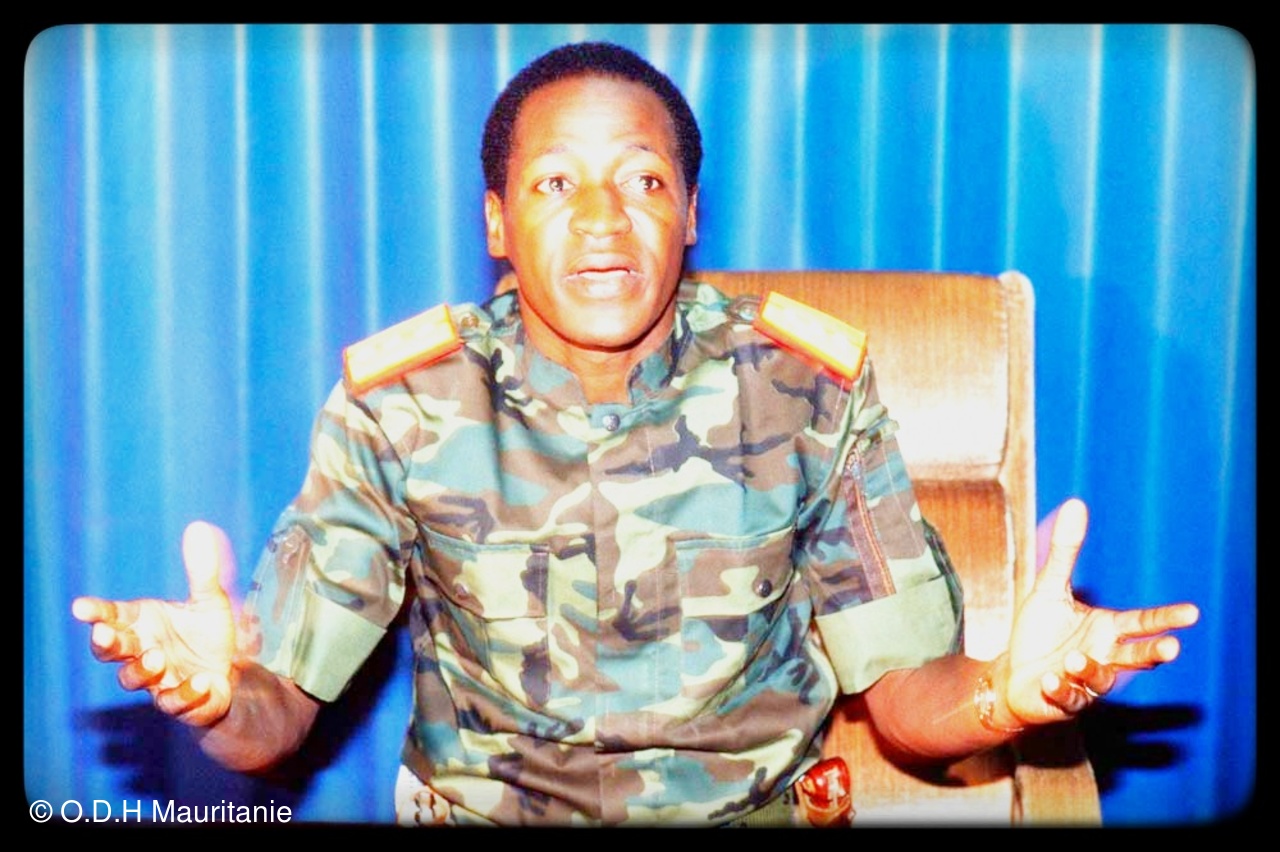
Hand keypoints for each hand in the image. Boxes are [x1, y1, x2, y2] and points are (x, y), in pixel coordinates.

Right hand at [72, 521, 237, 727]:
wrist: (230, 673)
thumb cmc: (207, 635)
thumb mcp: (210, 600)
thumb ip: (202, 571)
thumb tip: (199, 527)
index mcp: (143, 623)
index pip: (112, 615)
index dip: (96, 612)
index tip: (80, 607)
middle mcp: (142, 650)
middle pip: (111, 649)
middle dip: (105, 643)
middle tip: (106, 634)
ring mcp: (157, 679)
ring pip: (132, 678)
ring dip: (141, 668)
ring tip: (156, 656)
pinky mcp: (179, 702)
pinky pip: (174, 702)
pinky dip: (184, 693)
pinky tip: (200, 682)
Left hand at [998, 498, 1199, 725]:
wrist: (1012, 673)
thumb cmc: (1038, 632)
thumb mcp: (1048, 587)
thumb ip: (1064, 551)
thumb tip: (1076, 504)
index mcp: (1106, 629)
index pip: (1142, 623)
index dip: (1165, 618)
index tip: (1192, 613)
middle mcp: (1103, 656)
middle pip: (1137, 657)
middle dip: (1154, 653)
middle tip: (1172, 648)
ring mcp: (1087, 682)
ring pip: (1101, 678)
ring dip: (1090, 669)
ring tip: (1073, 659)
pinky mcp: (1064, 701)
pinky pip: (1070, 698)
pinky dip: (1062, 689)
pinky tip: (1050, 680)